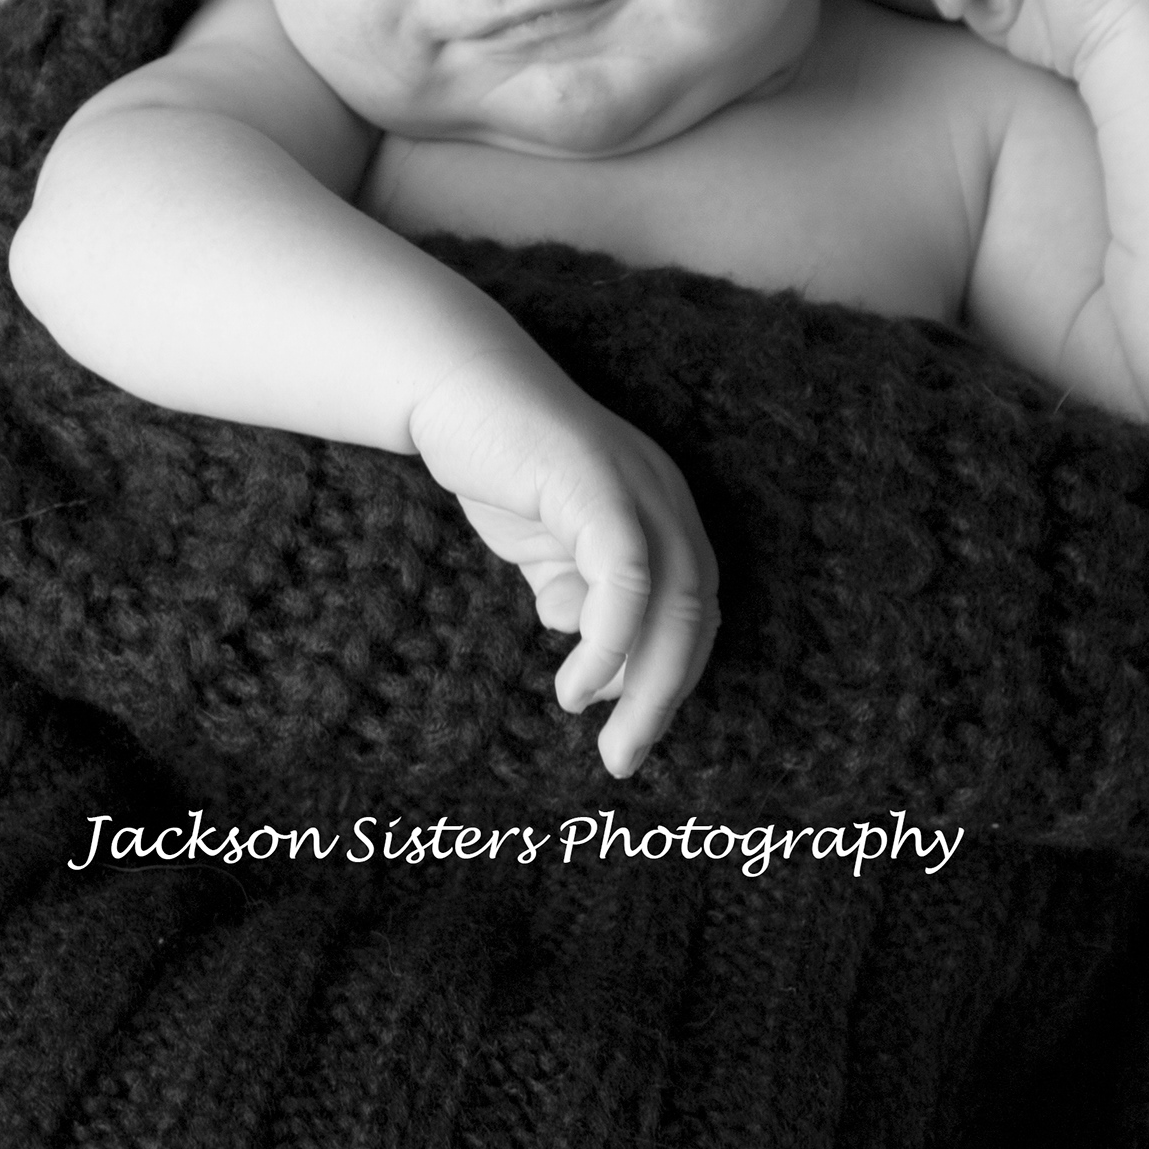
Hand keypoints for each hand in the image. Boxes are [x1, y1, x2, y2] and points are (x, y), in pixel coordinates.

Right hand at [408, 345, 719, 777]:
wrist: (451, 388)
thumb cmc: (499, 463)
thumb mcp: (545, 547)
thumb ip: (572, 594)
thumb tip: (591, 664)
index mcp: (664, 512)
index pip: (694, 610)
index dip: (671, 676)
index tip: (630, 732)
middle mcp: (666, 497)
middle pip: (697, 614)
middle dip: (666, 697)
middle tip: (626, 759)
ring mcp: (638, 486)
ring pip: (673, 604)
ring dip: (645, 685)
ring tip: (607, 741)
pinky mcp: (597, 484)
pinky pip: (624, 577)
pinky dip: (610, 643)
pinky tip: (575, 684)